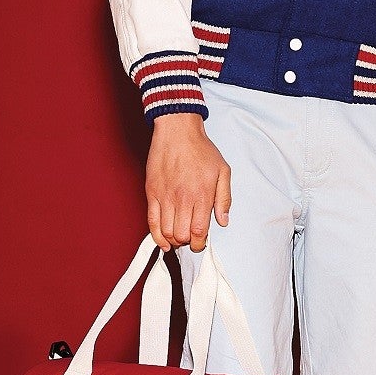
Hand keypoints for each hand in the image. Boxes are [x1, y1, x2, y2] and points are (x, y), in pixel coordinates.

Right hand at [145, 114, 231, 251]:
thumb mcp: (223, 171)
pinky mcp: (152, 193)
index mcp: (201, 195)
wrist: (177, 132)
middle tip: (191, 240)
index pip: (198, 231)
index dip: (199, 243)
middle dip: (187, 243)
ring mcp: (165, 197)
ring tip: (179, 238)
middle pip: (181, 235)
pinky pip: (151, 221)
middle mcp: (182, 198)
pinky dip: (156, 236)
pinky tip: (163, 242)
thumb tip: (223, 221)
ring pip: (166, 231)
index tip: (201, 243)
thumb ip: (224, 198)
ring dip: (173, 240)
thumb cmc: (201, 150)